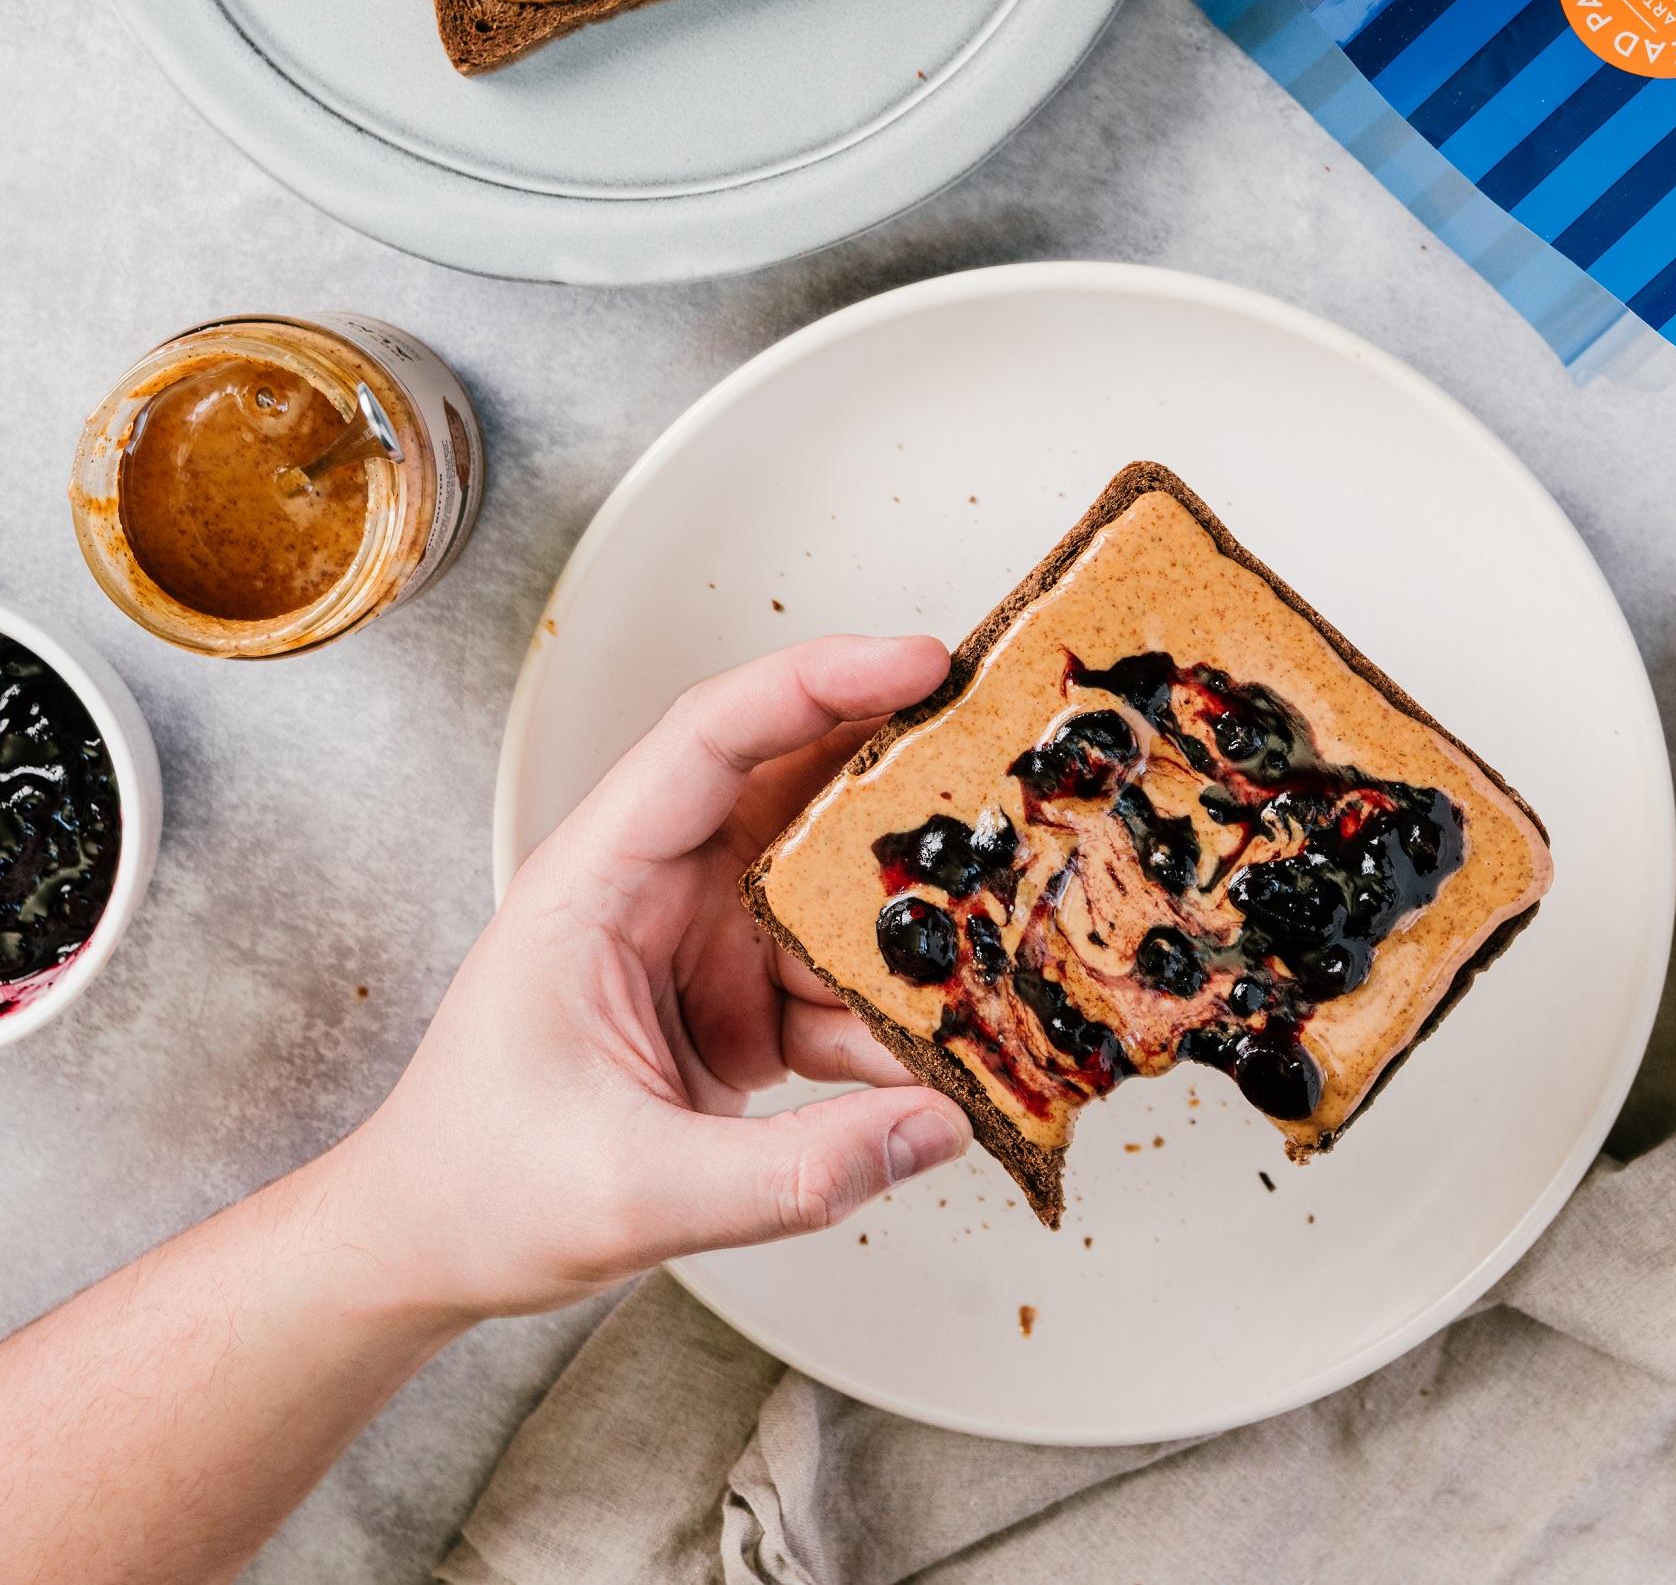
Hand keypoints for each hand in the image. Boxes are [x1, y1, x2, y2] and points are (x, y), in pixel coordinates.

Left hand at [326, 634, 969, 1319]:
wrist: (432, 1247)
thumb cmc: (479, 1188)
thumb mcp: (633, 1192)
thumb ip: (790, 1172)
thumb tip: (934, 1127)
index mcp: (597, 877)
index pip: (711, 736)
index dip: (818, 684)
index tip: (918, 664)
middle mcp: (658, 885)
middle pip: (795, 787)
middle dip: (902, 770)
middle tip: (1008, 756)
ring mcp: (705, 940)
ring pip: (834, 893)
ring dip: (913, 920)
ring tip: (1002, 937)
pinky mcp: (740, 999)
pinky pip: (840, 984)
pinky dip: (896, 1017)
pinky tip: (947, 1053)